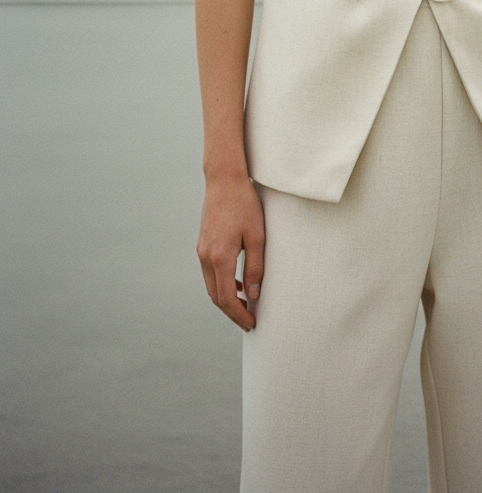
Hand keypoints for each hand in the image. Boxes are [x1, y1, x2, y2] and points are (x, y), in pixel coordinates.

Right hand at [197, 172, 264, 331]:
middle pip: (216, 297)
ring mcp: (201, 251)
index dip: (238, 315)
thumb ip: (255, 267)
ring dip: (226, 300)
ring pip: (211, 286)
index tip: (252, 324)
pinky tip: (237, 285)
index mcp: (220, 257)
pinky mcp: (202, 244)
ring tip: (245, 307)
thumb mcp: (257, 236)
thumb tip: (253, 295)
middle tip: (249, 322)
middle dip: (232, 313)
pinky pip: (210, 273)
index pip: (226, 299)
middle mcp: (206, 257)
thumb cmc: (245, 204)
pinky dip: (222, 285)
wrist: (224, 180)